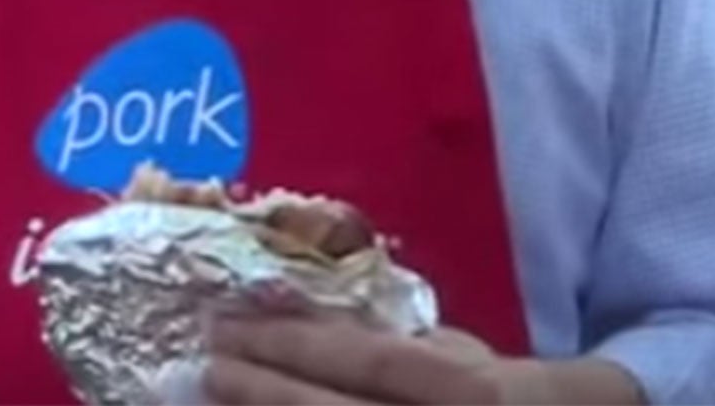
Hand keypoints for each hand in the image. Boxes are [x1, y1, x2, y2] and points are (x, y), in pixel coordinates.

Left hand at [202, 315, 643, 405]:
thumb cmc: (515, 398)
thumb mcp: (474, 359)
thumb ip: (409, 344)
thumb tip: (313, 317)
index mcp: (475, 392)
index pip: (372, 363)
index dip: (296, 344)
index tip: (230, 322)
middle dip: (260, 390)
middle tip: (199, 363)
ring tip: (209, 400)